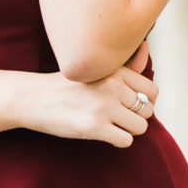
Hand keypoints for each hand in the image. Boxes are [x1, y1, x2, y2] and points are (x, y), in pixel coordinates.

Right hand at [30, 39, 157, 145]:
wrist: (35, 98)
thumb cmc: (67, 85)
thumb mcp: (96, 69)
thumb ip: (125, 64)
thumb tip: (145, 46)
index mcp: (115, 71)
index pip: (152, 91)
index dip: (145, 101)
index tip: (129, 105)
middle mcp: (112, 86)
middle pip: (148, 110)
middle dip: (135, 117)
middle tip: (117, 116)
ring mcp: (104, 106)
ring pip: (140, 127)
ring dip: (128, 130)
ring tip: (111, 125)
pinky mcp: (94, 127)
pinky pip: (126, 141)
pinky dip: (118, 141)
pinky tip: (104, 133)